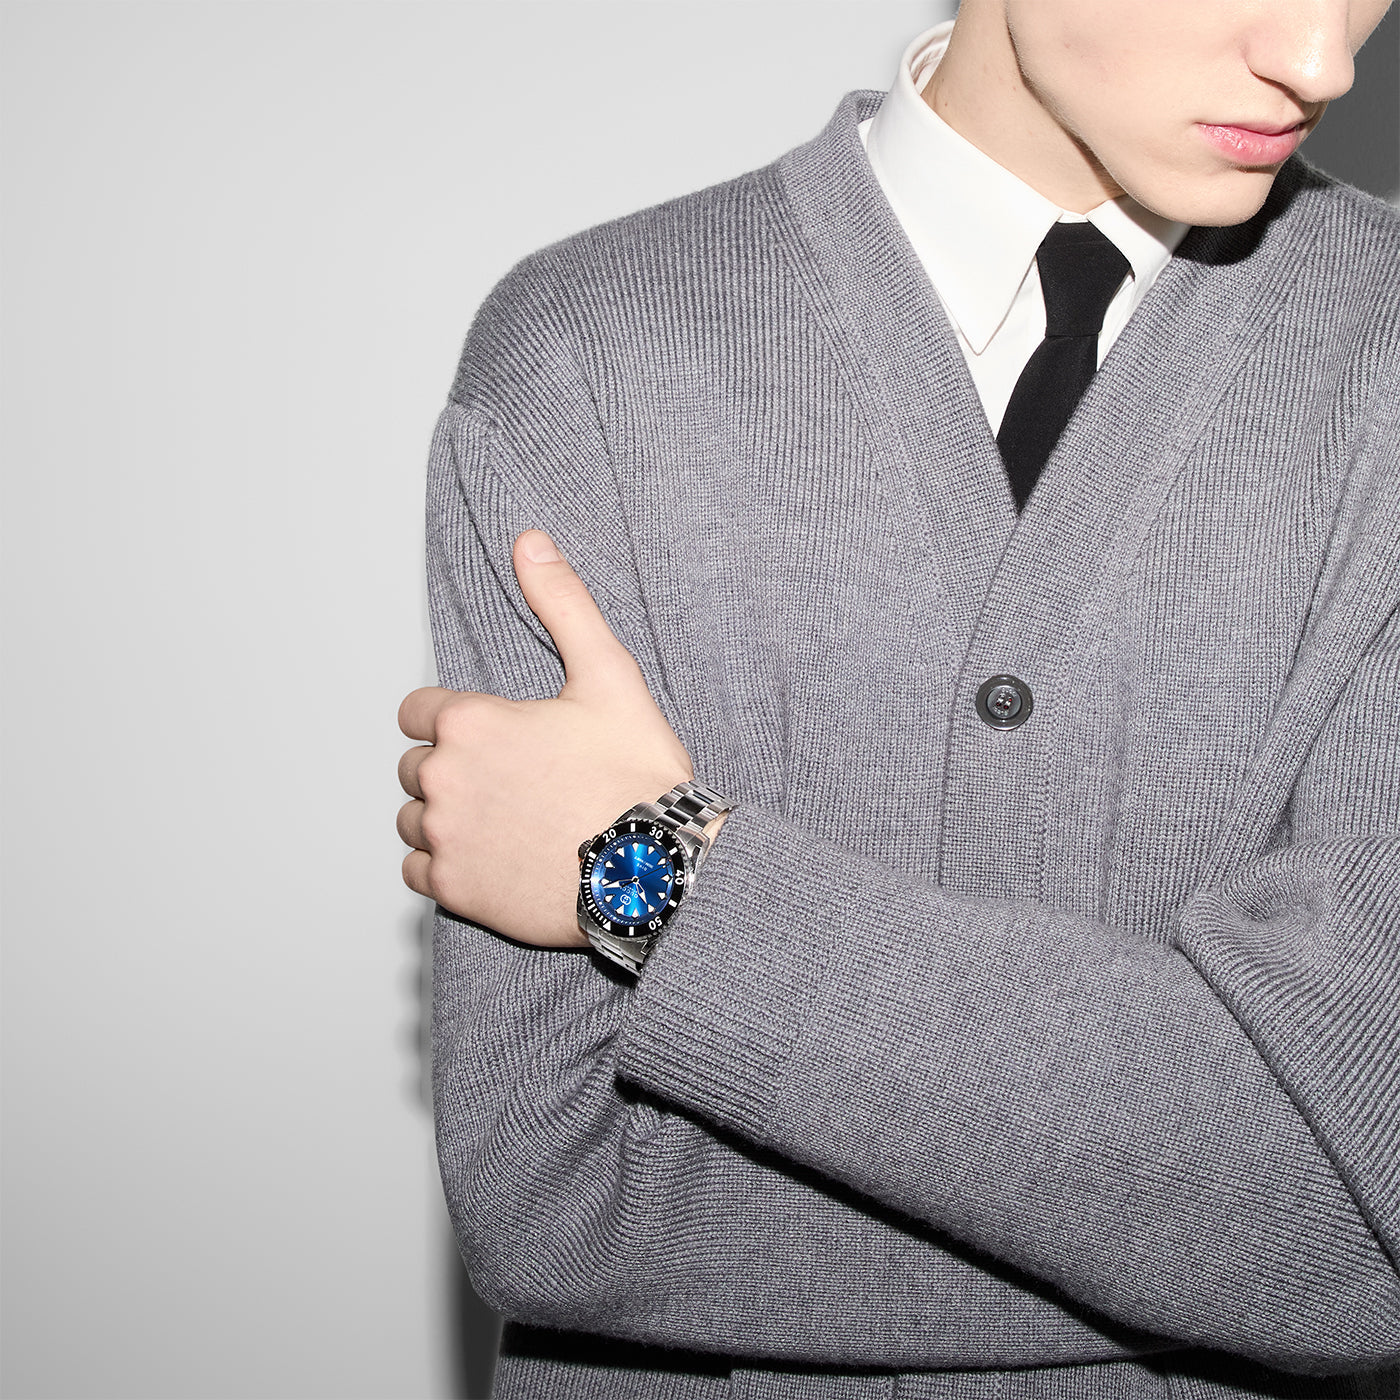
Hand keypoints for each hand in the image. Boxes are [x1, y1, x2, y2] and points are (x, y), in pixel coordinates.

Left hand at [396, 530, 693, 946]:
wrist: (654, 870)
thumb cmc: (635, 777)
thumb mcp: (609, 675)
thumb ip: (562, 603)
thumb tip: (530, 543)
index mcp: (471, 723)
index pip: (417, 712)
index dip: (455, 720)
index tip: (494, 736)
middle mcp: (445, 779)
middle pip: (415, 766)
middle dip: (452, 769)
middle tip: (510, 781)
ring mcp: (446, 838)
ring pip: (413, 819)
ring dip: (444, 817)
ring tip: (502, 821)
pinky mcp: (455, 890)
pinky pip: (417, 873)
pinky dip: (445, 867)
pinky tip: (490, 860)